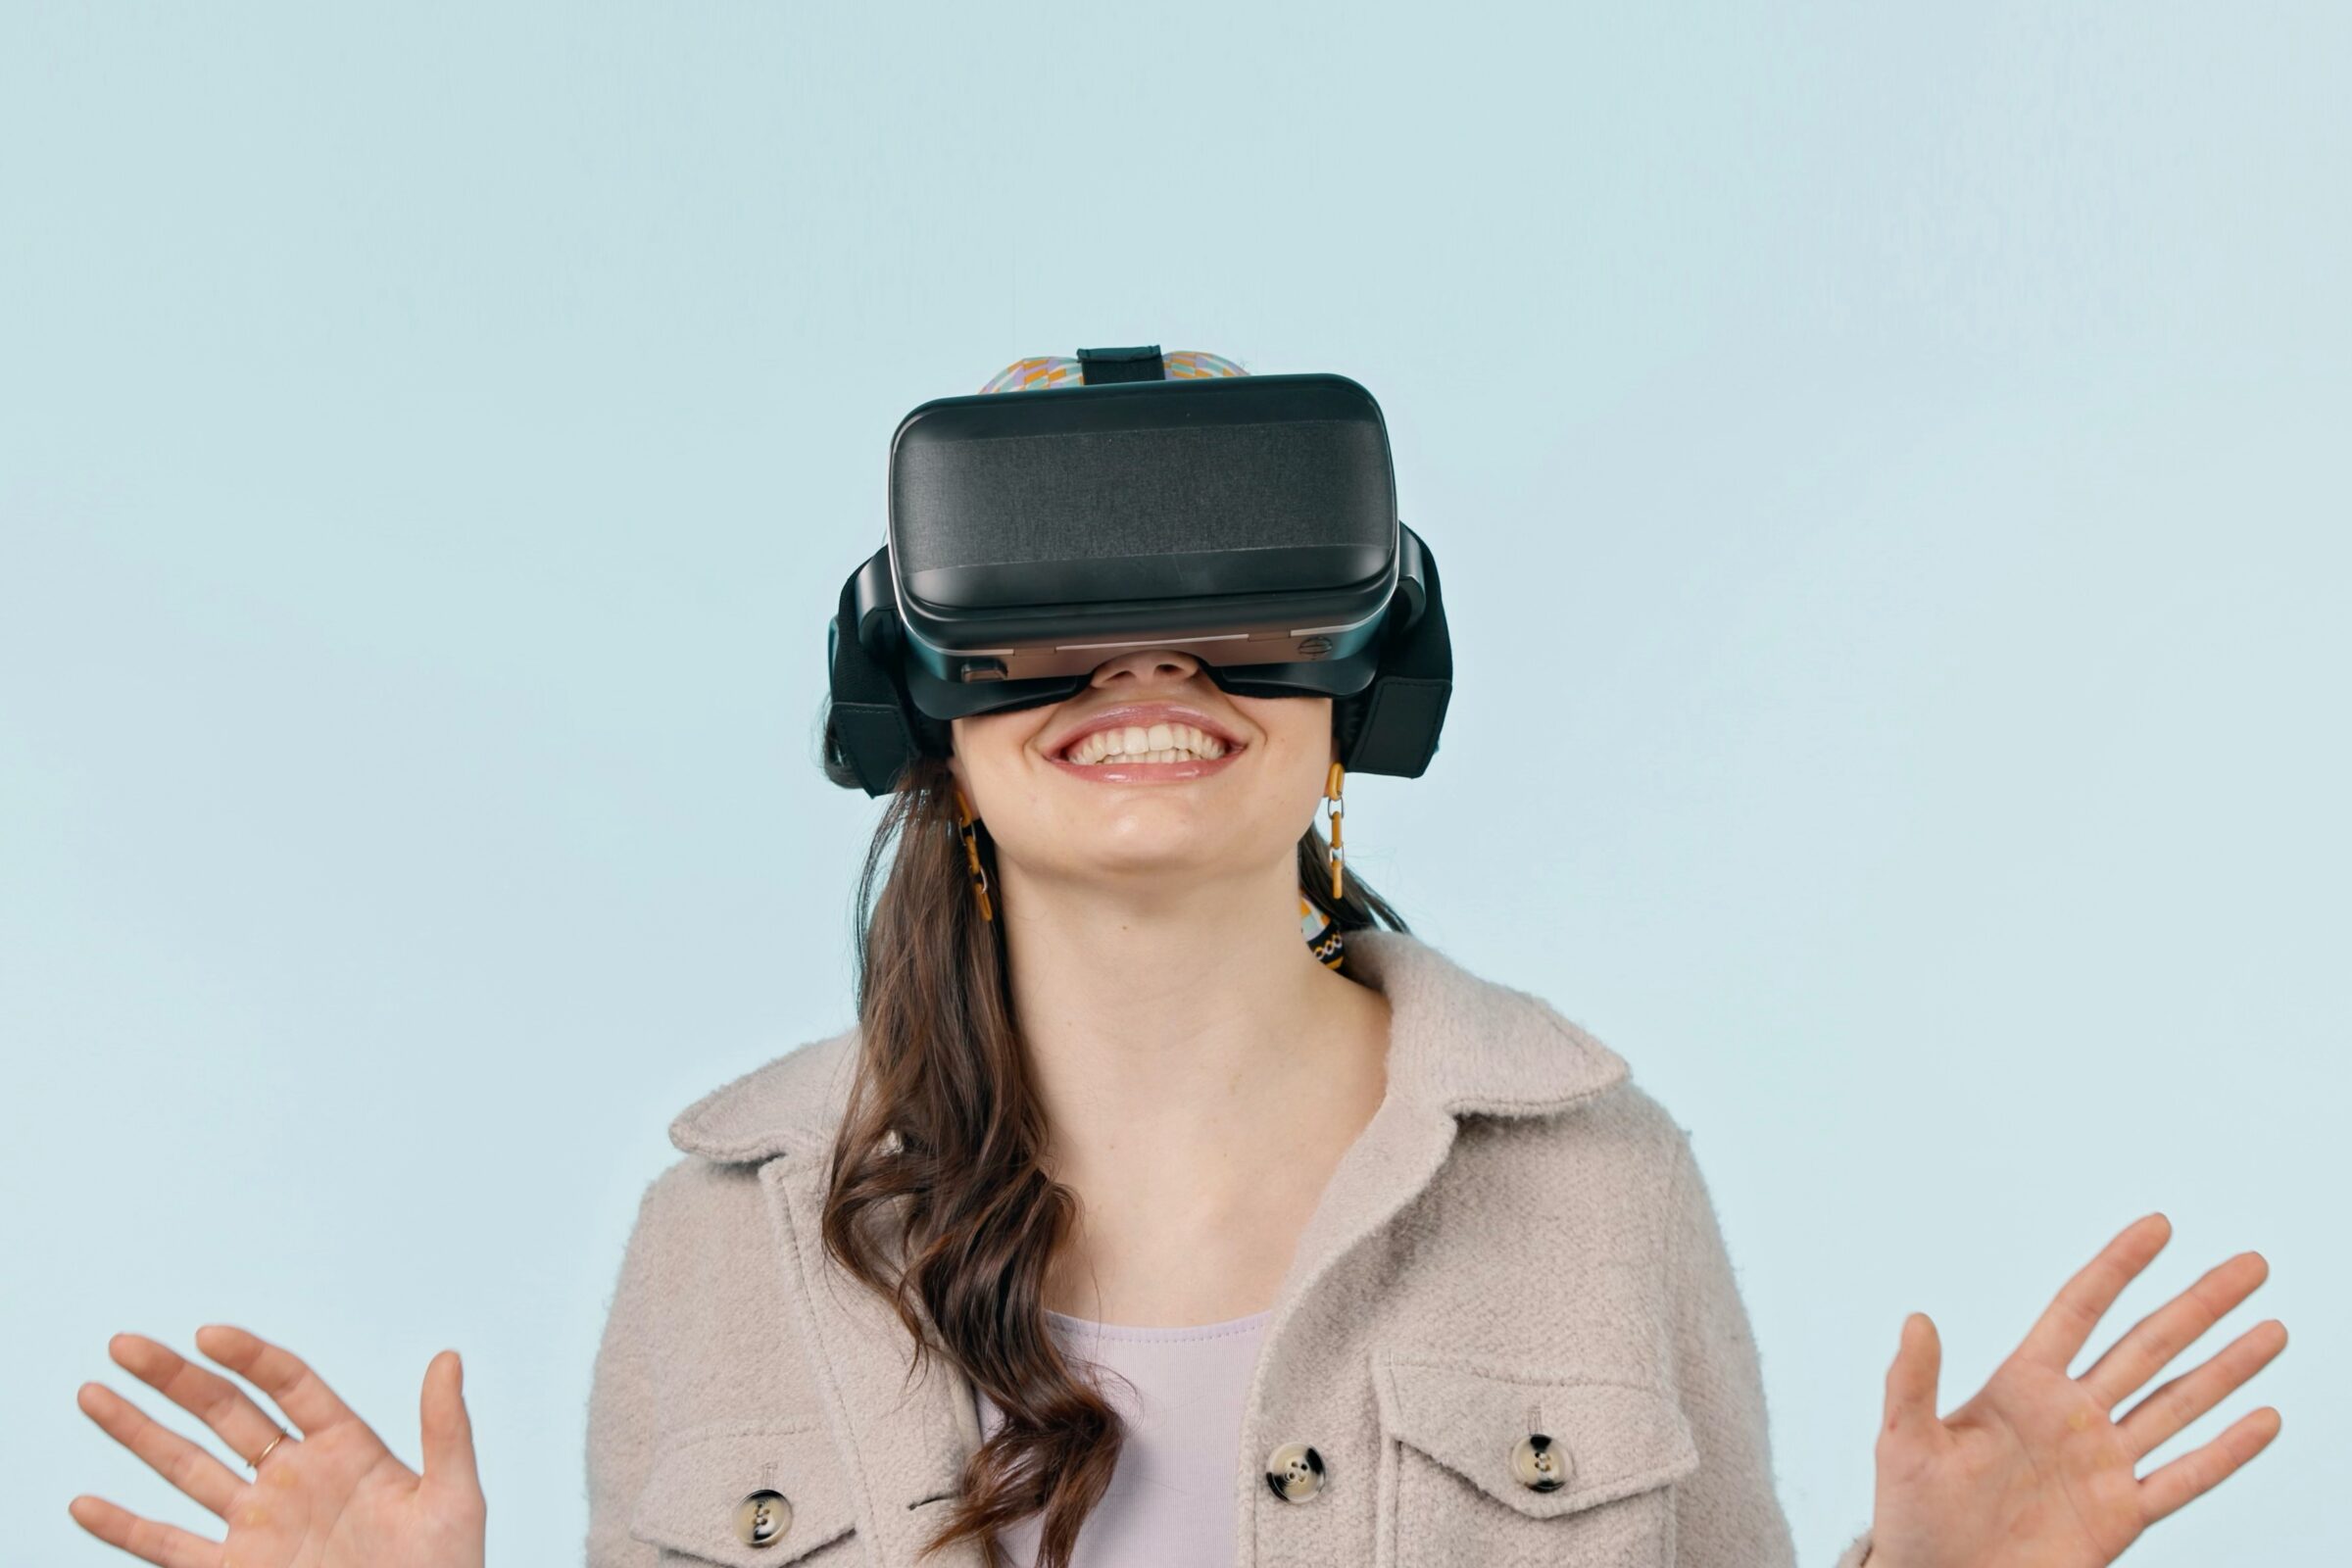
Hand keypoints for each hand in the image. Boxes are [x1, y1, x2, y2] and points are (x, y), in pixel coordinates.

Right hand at [70, 1325, 486, 1567]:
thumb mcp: (453, 1497)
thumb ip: (445, 1429)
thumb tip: (449, 1358)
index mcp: (347, 1449)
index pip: (289, 1385)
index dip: (248, 1357)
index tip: (206, 1333)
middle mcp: (294, 1478)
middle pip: (225, 1414)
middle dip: (174, 1378)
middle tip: (125, 1345)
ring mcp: (259, 1526)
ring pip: (186, 1468)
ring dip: (138, 1433)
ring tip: (93, 1393)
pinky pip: (168, 1547)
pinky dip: (124, 1529)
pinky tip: (86, 1504)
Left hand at [1865, 1213, 2284, 1567]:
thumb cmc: (1913, 1515)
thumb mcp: (1904, 1442)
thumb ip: (1912, 1382)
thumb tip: (1915, 1319)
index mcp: (2020, 1386)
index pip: (2079, 1310)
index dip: (2119, 1267)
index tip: (2159, 1226)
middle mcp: (2070, 1415)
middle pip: (2148, 1346)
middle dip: (2198, 1304)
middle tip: (2250, 1265)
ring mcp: (2101, 1463)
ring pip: (2179, 1404)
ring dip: (2227, 1368)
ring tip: (2272, 1329)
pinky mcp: (2120, 1516)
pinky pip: (2184, 1479)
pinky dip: (2226, 1451)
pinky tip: (2263, 1419)